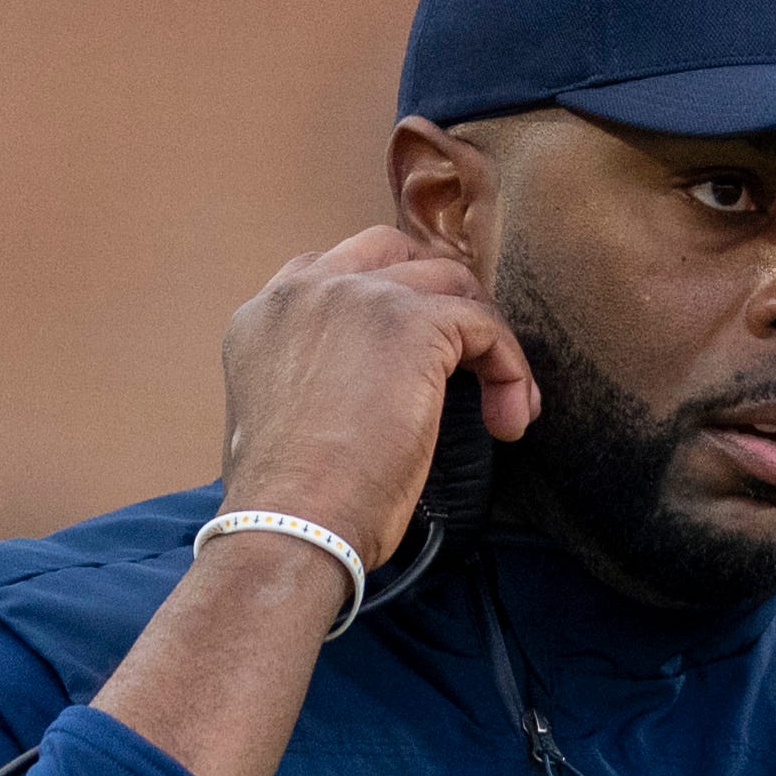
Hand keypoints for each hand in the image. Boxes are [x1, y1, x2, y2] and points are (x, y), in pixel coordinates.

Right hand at [217, 227, 537, 565]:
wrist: (293, 523)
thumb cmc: (292, 502)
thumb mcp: (288, 418)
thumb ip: (317, 378)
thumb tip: (366, 393)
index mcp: (266, 314)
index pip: (335, 272)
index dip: (389, 303)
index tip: (419, 358)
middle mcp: (304, 290)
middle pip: (394, 252)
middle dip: (442, 296)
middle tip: (471, 357)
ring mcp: (357, 298)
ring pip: (448, 283)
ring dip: (486, 339)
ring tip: (501, 405)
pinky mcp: (410, 324)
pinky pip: (484, 325)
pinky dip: (509, 369)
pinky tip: (508, 419)